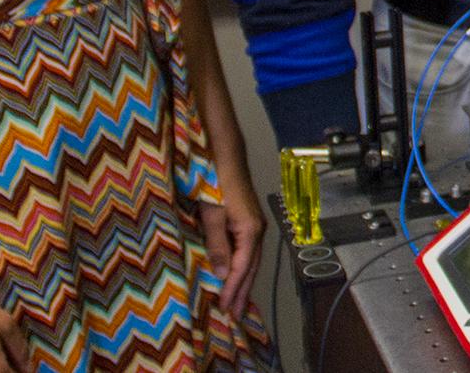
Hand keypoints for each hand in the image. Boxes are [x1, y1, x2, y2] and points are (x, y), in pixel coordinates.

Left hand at [201, 179, 265, 314]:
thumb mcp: (212, 215)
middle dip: (243, 291)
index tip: (225, 309)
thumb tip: (220, 274)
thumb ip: (217, 245)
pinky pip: (247, 251)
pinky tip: (236, 274)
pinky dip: (242, 266)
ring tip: (236, 301)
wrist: (226, 155)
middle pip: (251, 268)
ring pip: (251, 260)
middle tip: (236, 315)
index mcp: (251, 230)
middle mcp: (258, 230)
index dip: (233, 290)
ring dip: (243, 281)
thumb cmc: (217, 181)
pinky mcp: (249, 220)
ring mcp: (255, 224)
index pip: (242, 268)